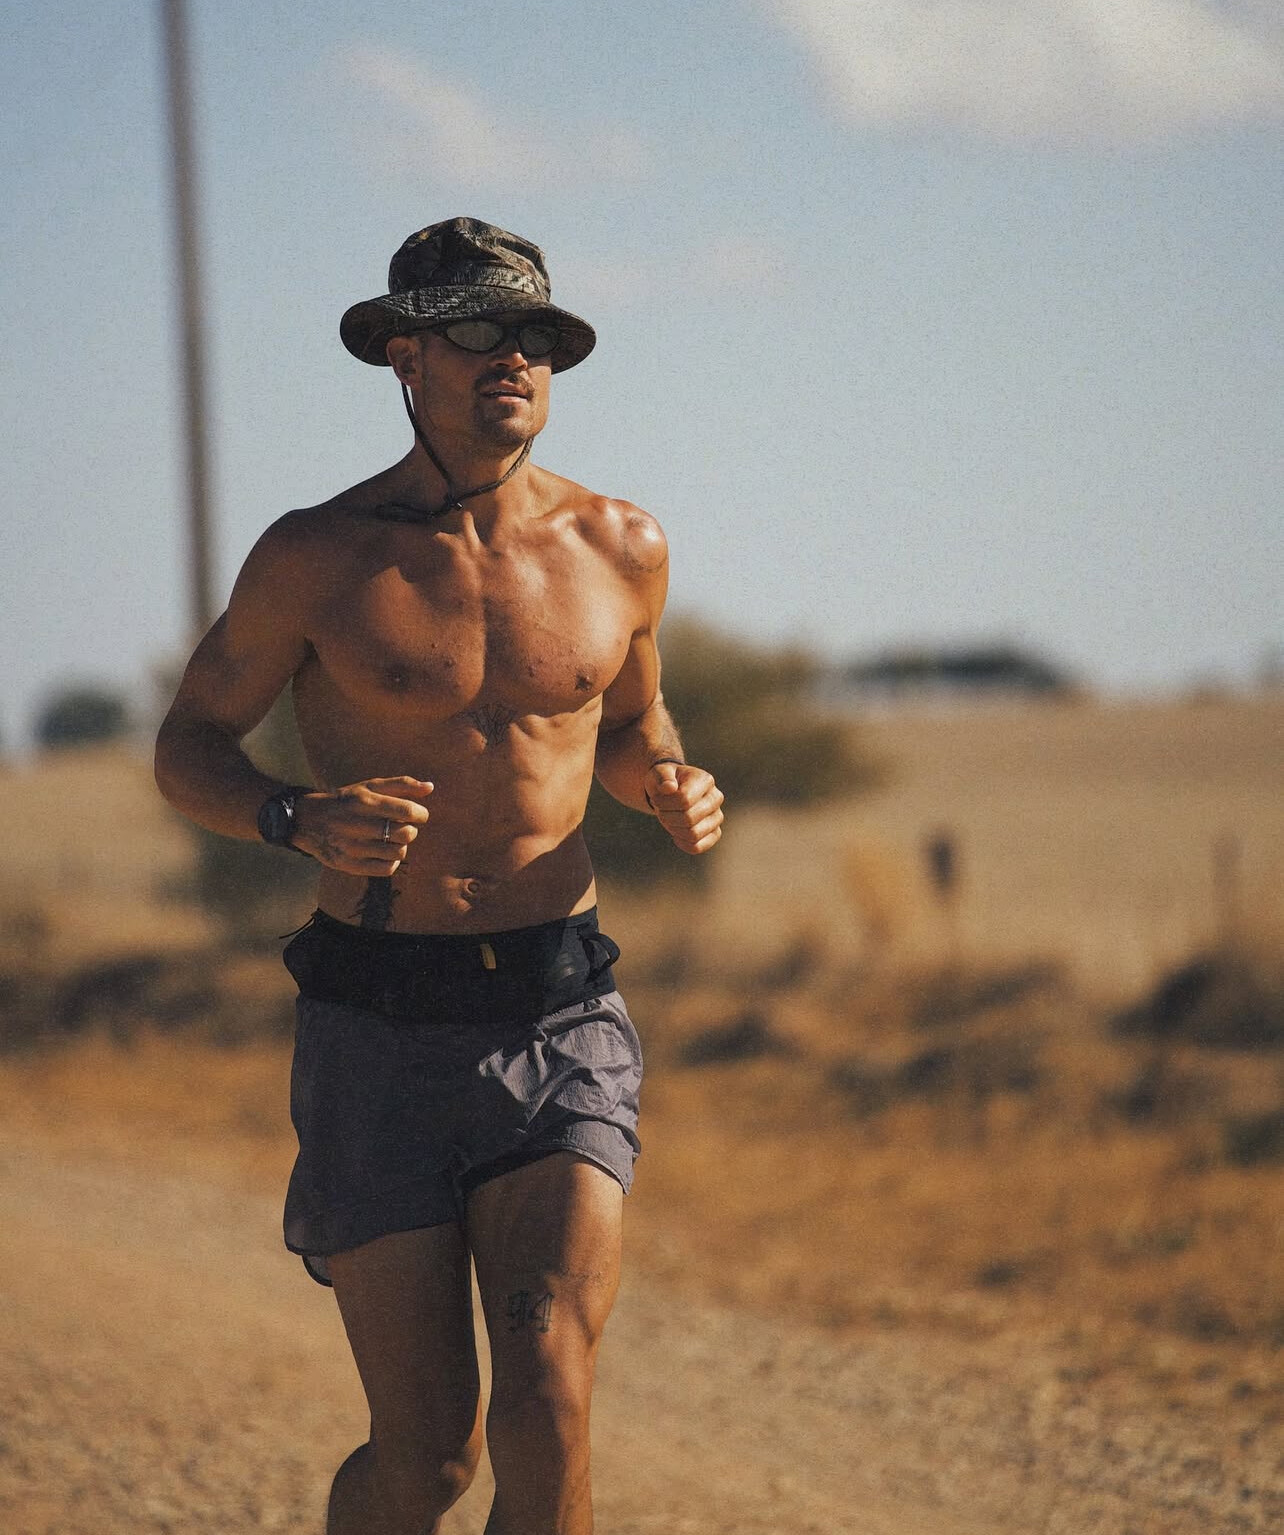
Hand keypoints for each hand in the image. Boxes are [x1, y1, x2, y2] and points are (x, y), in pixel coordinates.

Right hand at [291, 776, 432, 874]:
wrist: (308, 820)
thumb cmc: (347, 801)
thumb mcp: (369, 787)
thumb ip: (401, 784)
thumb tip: (430, 787)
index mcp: (363, 801)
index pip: (407, 811)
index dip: (421, 814)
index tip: (419, 815)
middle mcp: (356, 824)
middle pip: (405, 834)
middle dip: (411, 830)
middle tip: (402, 827)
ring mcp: (351, 847)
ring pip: (398, 853)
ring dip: (401, 846)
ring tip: (391, 839)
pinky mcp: (348, 865)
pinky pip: (386, 869)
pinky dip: (392, 861)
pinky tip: (385, 852)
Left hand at [644, 762, 723, 854]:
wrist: (672, 792)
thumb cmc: (666, 781)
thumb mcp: (659, 773)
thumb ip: (662, 777)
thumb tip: (669, 787)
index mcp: (705, 780)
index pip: (684, 800)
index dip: (664, 803)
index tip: (656, 799)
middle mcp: (716, 798)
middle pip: (688, 818)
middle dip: (667, 817)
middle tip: (661, 810)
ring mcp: (717, 817)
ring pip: (693, 834)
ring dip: (673, 829)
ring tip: (669, 819)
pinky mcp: (714, 833)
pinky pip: (698, 847)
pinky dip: (682, 844)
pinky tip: (675, 835)